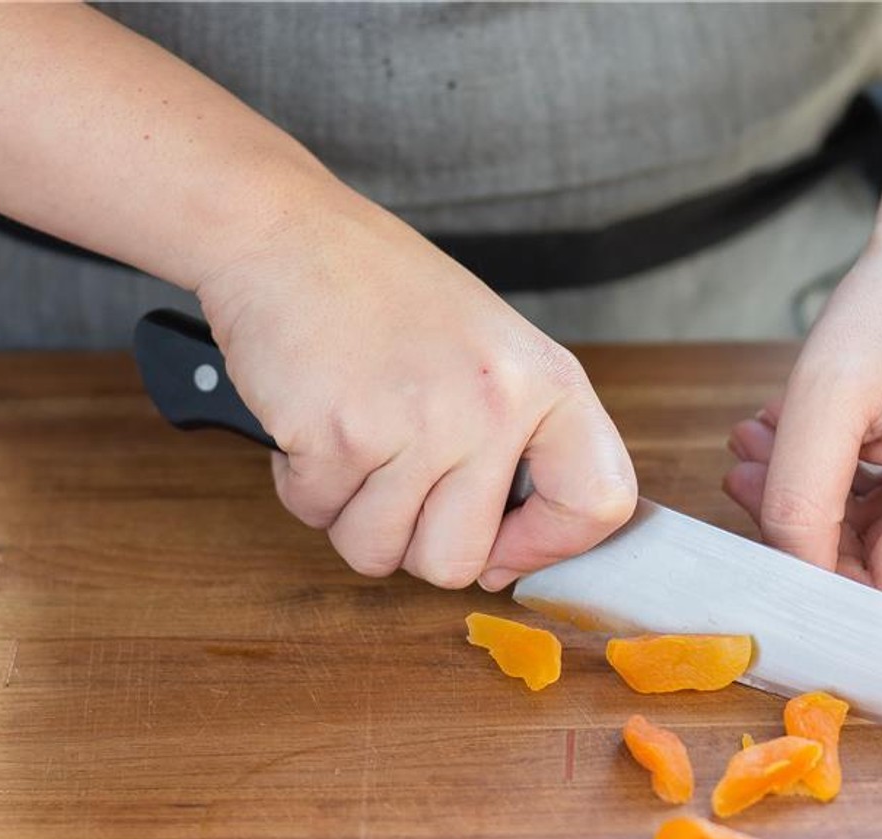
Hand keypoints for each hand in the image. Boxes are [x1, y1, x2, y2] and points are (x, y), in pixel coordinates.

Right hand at [197, 185, 636, 589]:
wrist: (282, 231)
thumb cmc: (379, 290)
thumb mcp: (490, 351)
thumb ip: (516, 444)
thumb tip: (505, 558)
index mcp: (547, 382)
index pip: (599, 503)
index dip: (546, 545)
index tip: (503, 546)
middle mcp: (494, 407)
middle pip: (458, 563)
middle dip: (412, 541)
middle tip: (392, 479)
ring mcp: (419, 424)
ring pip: (380, 553)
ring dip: (351, 513)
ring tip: (350, 438)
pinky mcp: (340, 437)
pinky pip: (318, 516)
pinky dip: (303, 484)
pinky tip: (313, 420)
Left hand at [723, 218, 881, 605]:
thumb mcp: (825, 396)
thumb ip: (797, 500)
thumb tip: (788, 579)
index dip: (812, 571)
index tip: (757, 513)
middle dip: (807, 526)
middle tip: (749, 462)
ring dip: (820, 506)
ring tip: (772, 440)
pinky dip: (850, 495)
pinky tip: (817, 443)